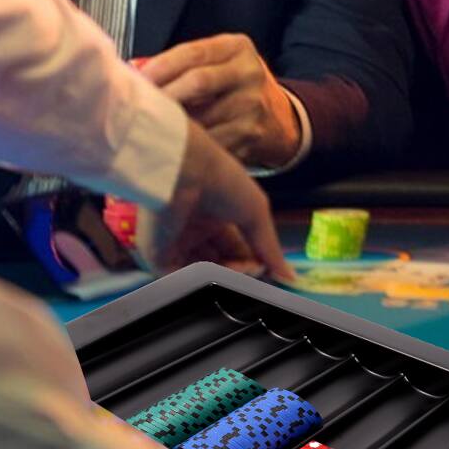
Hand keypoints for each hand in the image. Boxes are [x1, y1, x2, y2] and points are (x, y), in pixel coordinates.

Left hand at [137, 118, 294, 283]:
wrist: (187, 169)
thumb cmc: (223, 181)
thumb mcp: (256, 212)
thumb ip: (270, 248)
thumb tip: (290, 277)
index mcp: (216, 219)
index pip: (237, 251)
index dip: (253, 263)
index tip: (267, 269)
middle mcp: (196, 233)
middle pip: (221, 265)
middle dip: (241, 271)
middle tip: (254, 270)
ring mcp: (176, 244)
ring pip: (203, 275)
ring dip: (225, 276)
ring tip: (239, 268)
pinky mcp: (158, 255)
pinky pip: (181, 278)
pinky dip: (202, 280)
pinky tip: (220, 269)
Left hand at [138, 34, 301, 169]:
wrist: (280, 119)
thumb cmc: (235, 86)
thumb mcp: (219, 62)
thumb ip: (183, 63)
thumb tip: (135, 70)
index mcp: (238, 48)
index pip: (193, 52)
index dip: (161, 66)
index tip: (137, 79)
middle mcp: (249, 73)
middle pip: (198, 82)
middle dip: (164, 96)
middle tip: (140, 107)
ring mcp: (253, 106)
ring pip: (202, 118)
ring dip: (173, 126)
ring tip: (152, 127)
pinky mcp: (251, 137)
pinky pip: (210, 144)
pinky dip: (189, 148)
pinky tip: (174, 147)